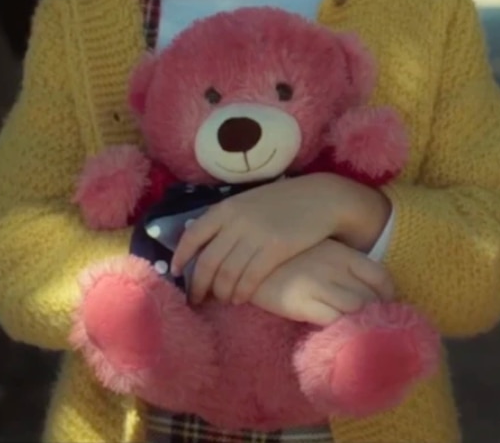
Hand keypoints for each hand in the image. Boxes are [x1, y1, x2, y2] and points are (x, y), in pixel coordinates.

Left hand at [172, 175, 342, 305]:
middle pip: (207, 262)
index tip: (177, 274)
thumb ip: (228, 219)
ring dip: (221, 293)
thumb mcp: (249, 202)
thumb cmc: (285, 201)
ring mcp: (255, 235)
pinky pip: (250, 278)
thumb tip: (205, 242)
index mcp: (226, 208)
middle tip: (197, 299)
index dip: (181, 258)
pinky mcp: (275, 249)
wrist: (322, 198)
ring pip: (227, 274)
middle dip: (198, 285)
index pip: (192, 236)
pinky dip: (241, 293)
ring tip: (223, 300)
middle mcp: (236, 221)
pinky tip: (241, 299)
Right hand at [251, 239, 395, 325]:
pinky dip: (341, 331)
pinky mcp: (301, 302)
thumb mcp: (317, 252)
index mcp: (343, 254)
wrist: (244, 258)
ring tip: (358, 336)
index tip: (386, 309)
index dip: (388, 296)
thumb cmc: (283, 257)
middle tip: (375, 328)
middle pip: (371, 296)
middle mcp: (336, 267)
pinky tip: (336, 336)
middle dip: (378, 315)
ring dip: (362, 325)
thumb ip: (339, 267)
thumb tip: (359, 291)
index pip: (381, 275)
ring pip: (356, 310)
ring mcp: (319, 284)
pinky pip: (333, 321)